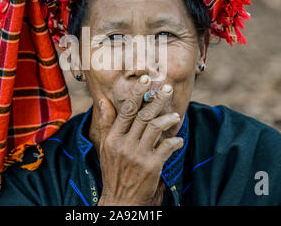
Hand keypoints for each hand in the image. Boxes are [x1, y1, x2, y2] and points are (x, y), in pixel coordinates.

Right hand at [96, 75, 183, 205]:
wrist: (119, 200)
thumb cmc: (113, 172)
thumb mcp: (104, 147)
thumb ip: (105, 123)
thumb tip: (102, 101)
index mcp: (112, 138)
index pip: (126, 110)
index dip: (137, 93)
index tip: (146, 80)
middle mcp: (124, 144)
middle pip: (144, 115)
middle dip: (157, 99)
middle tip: (167, 88)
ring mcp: (138, 156)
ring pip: (156, 127)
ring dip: (168, 118)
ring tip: (175, 115)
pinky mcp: (151, 167)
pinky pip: (166, 147)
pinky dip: (175, 141)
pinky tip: (178, 140)